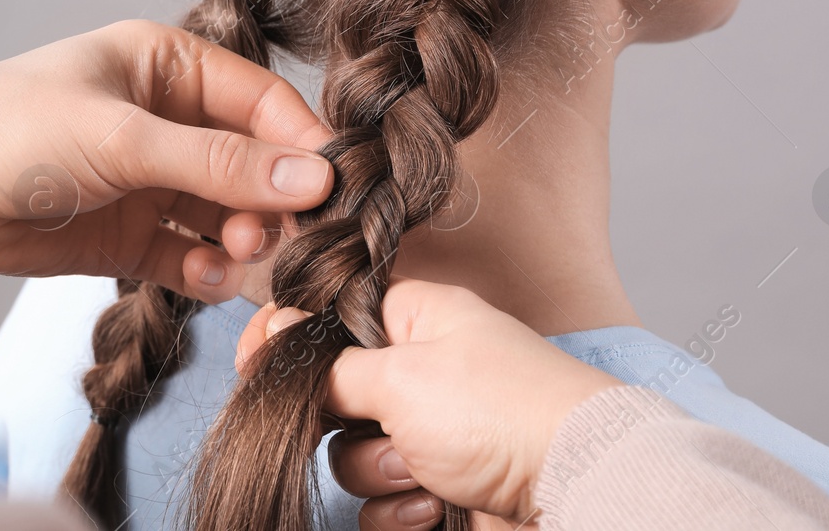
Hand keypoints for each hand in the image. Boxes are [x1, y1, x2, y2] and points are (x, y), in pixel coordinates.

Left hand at [0, 19, 333, 301]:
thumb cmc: (11, 130)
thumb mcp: (122, 139)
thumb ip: (219, 164)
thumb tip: (313, 177)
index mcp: (170, 67)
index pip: (264, 101)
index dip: (302, 143)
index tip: (334, 188)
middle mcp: (170, 121)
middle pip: (256, 163)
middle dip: (273, 201)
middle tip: (276, 236)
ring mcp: (153, 181)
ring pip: (230, 214)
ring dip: (244, 239)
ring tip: (237, 255)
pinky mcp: (132, 236)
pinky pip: (193, 255)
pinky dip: (208, 270)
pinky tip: (204, 277)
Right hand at [235, 279, 621, 527]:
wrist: (572, 488)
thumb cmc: (498, 411)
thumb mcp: (401, 373)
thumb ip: (328, 364)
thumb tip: (277, 335)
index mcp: (417, 320)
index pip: (333, 317)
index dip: (292, 340)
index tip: (256, 362)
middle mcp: (424, 372)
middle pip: (336, 394)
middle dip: (345, 422)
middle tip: (370, 425)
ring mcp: (434, 433)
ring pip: (353, 456)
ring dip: (378, 472)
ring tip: (427, 472)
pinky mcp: (441, 489)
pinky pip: (382, 503)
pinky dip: (401, 510)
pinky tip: (438, 507)